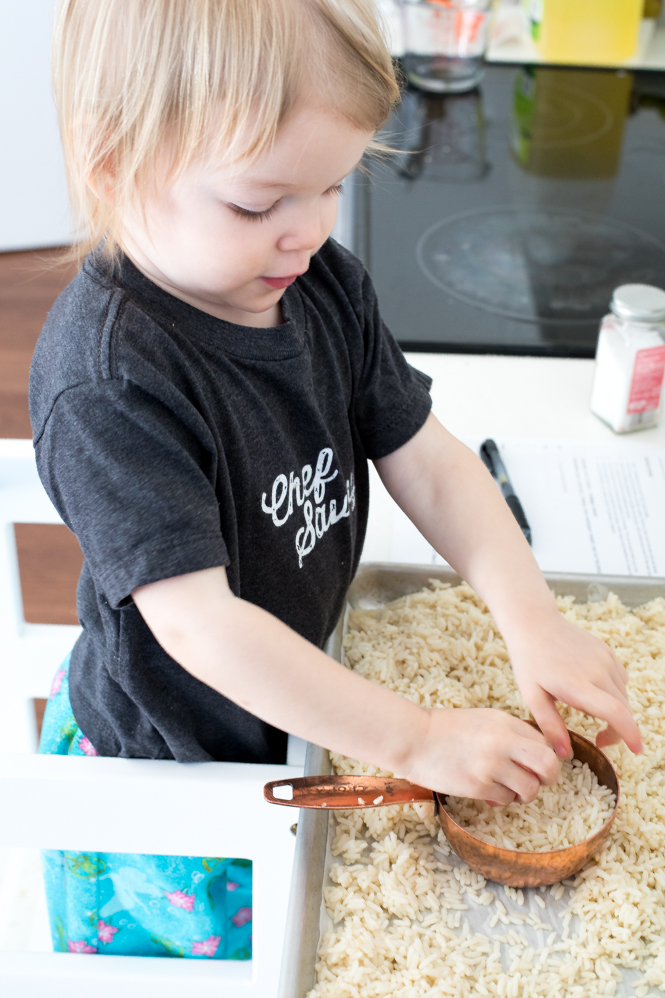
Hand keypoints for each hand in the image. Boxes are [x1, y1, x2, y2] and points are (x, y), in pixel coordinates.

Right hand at [403, 707, 560, 804]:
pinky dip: (500, 799)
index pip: (542, 743)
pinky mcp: (478, 784)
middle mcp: (503, 741)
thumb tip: (532, 757)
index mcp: (505, 721)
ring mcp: (492, 763)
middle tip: (539, 782)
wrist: (413, 738)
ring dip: (523, 793)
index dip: (541, 757)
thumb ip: (508, 733)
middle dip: (549, 778)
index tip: (533, 766)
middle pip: (548, 764)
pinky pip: (505, 798)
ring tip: (508, 790)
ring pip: (530, 788)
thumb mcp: (482, 720)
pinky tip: (486, 791)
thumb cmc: (445, 729)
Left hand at [507, 612, 642, 757]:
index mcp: (578, 684)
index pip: (616, 713)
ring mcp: (605, 659)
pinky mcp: (607, 651)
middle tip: (599, 738)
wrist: (534, 623)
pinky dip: (614, 691)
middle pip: (623, 708)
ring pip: (622, 694)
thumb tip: (564, 754)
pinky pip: (620, 679)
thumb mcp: (532, 696)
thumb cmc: (529, 661)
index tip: (636, 750)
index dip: (629, 735)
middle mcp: (598, 671)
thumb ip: (550, 725)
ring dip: (615, 709)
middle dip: (618, 729)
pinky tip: (593, 690)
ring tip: (588, 710)